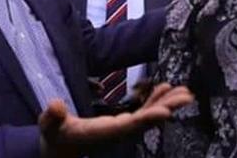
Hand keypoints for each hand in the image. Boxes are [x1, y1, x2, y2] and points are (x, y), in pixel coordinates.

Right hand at [39, 83, 192, 157]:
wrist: (58, 148)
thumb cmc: (54, 136)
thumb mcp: (49, 126)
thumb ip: (52, 117)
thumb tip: (56, 105)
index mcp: (103, 133)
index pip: (129, 126)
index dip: (148, 118)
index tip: (166, 112)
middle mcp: (117, 132)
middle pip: (146, 121)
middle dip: (166, 108)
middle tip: (187, 96)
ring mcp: (121, 127)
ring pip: (148, 115)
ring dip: (166, 103)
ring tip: (185, 92)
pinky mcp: (121, 122)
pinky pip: (142, 111)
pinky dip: (155, 100)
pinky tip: (166, 89)